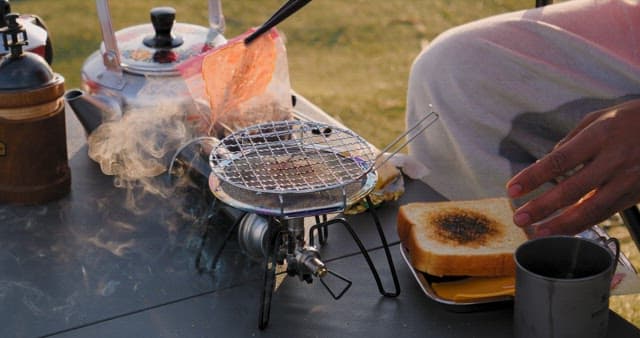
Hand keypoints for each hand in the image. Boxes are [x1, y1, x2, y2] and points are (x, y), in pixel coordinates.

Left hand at [506, 98, 639, 236]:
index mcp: (602, 135)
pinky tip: (565, 231)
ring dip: (562, 224)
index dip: (534, 176)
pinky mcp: (638, 195)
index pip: (560, 159)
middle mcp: (616, 159)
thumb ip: (571, 141)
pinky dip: (583, 224)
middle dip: (543, 206)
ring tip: (537, 233)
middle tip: (519, 218)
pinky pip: (607, 213)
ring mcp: (630, 179)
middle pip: (573, 188)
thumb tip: (546, 163)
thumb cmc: (633, 120)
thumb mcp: (600, 118)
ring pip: (592, 209)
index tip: (512, 189)